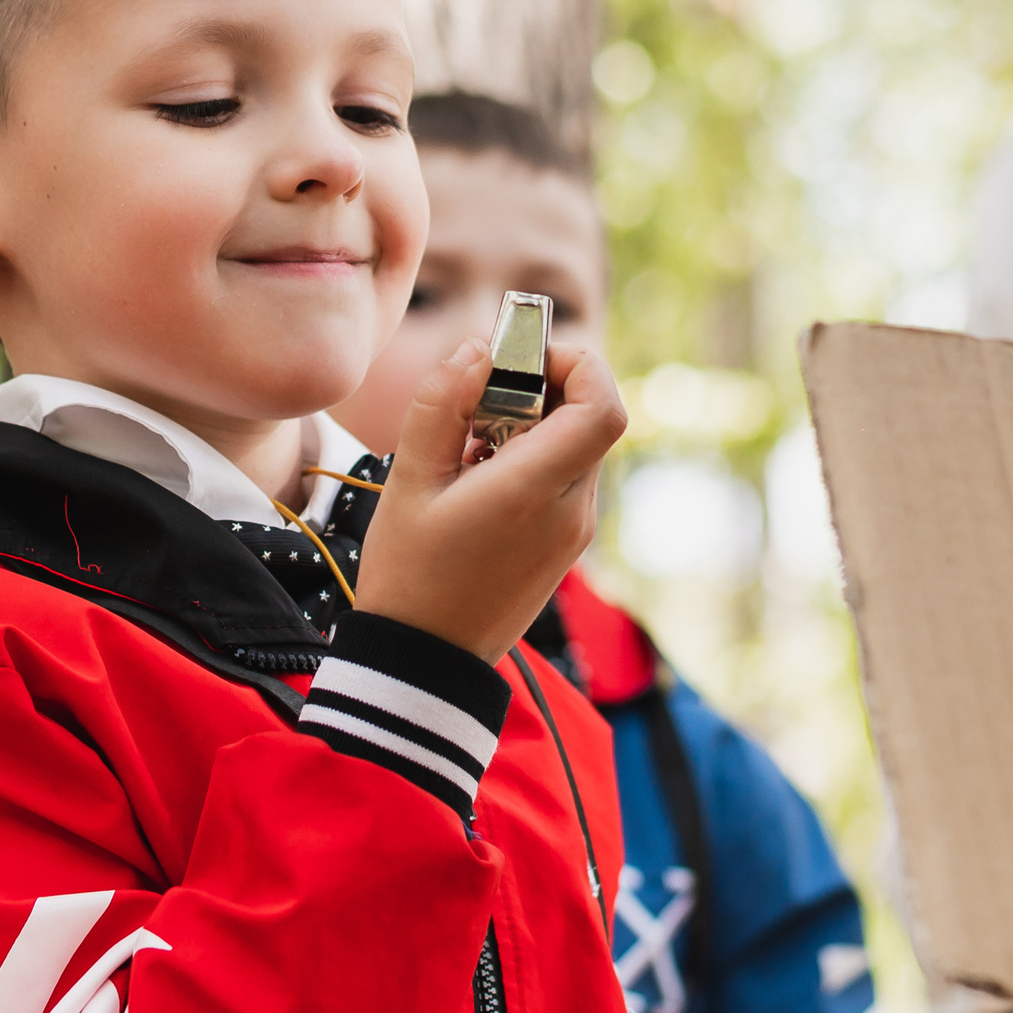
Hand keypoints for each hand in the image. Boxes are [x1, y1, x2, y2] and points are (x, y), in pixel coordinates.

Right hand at [354, 335, 627, 661]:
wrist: (425, 662)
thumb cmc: (409, 575)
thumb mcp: (409, 481)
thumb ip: (441, 404)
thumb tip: (477, 350)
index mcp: (534, 491)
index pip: (603, 407)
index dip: (577, 364)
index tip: (523, 357)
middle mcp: (571, 512)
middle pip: (590, 419)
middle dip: (542, 390)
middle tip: (480, 398)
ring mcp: (574, 533)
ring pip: (577, 448)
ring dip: (534, 426)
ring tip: (468, 448)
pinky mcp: (566, 547)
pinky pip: (566, 480)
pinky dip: (534, 459)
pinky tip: (479, 479)